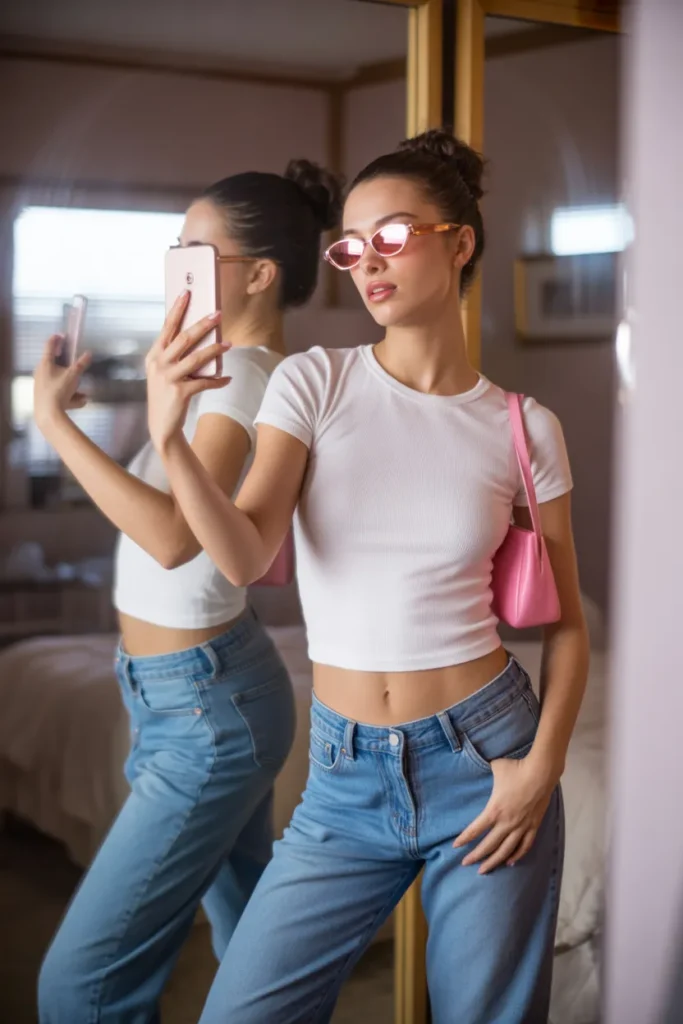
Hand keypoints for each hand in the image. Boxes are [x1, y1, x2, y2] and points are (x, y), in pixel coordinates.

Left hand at [33, 336, 90, 433]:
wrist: (48, 414)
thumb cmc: (59, 391)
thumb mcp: (74, 376)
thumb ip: (82, 364)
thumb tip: (88, 354)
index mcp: (45, 363)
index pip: (49, 346)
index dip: (57, 339)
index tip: (62, 335)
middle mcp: (40, 372)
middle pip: (54, 364)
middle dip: (67, 364)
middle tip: (74, 362)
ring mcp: (41, 385)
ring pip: (59, 380)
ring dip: (72, 384)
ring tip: (84, 392)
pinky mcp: (44, 396)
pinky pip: (59, 392)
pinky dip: (69, 395)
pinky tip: (82, 401)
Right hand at [145, 291, 231, 450]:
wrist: (161, 425)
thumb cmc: (166, 395)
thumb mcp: (164, 372)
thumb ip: (175, 355)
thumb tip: (198, 336)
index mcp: (154, 355)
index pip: (166, 327)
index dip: (177, 309)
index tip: (187, 293)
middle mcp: (158, 364)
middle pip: (184, 338)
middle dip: (203, 324)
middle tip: (218, 314)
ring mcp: (167, 378)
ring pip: (196, 358)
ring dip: (215, 350)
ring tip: (229, 344)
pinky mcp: (180, 392)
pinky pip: (204, 382)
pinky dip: (218, 381)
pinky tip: (227, 379)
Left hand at [453, 755, 555, 873]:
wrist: (541, 773)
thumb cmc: (516, 769)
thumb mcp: (495, 767)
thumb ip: (486, 770)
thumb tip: (482, 765)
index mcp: (494, 810)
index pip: (475, 829)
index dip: (464, 839)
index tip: (455, 846)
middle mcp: (506, 823)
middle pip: (489, 845)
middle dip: (476, 856)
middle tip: (465, 864)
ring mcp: (521, 827)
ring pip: (506, 851)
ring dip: (494, 862)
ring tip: (484, 870)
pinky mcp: (534, 826)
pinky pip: (524, 846)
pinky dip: (517, 856)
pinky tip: (510, 862)